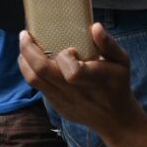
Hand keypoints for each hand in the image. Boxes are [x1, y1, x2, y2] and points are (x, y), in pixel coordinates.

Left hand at [18, 26, 139, 137]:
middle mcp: (74, 92)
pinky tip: (33, 61)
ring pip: (33, 80)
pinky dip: (31, 71)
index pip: (72, 72)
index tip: (70, 48)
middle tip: (25, 35)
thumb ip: (108, 44)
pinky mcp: (56, 106)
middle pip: (41, 71)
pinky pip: (37, 87)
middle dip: (28, 49)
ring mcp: (62, 101)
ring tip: (25, 46)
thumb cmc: (118, 84)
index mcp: (93, 80)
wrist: (114, 119)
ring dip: (24, 61)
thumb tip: (95, 26)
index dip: (65, 57)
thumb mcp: (121, 62)